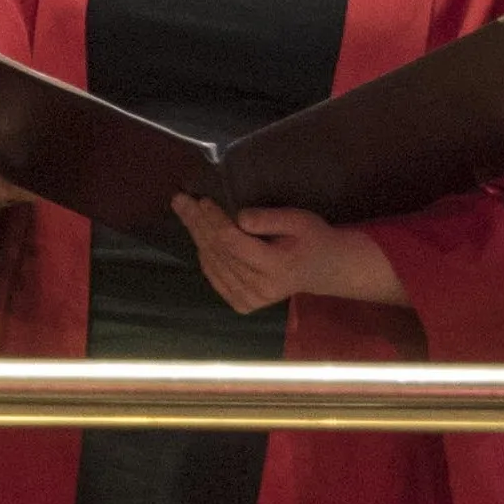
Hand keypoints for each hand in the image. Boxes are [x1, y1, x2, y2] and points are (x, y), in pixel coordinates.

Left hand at [175, 197, 405, 313]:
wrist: (323, 270)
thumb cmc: (312, 239)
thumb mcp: (299, 220)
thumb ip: (268, 219)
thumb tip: (238, 217)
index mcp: (277, 267)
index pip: (233, 242)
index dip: (214, 220)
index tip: (202, 199)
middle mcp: (261, 288)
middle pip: (219, 252)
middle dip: (197, 223)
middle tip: (180, 200)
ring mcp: (251, 299)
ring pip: (213, 263)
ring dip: (197, 236)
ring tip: (185, 211)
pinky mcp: (244, 304)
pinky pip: (215, 277)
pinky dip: (205, 255)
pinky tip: (199, 236)